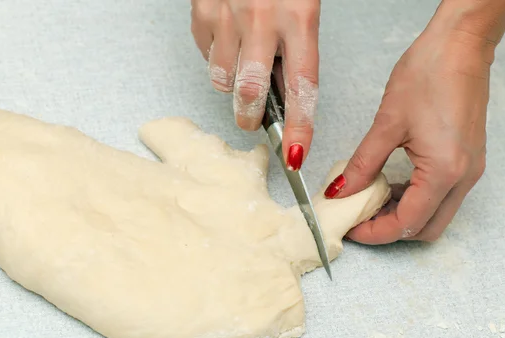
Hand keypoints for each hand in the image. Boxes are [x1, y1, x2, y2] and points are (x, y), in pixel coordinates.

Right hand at [191, 0, 320, 169]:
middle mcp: (262, 19)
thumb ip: (296, 45)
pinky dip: (215, 54)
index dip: (300, 127)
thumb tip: (285, 93)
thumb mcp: (303, 4)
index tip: (296, 155)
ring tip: (241, 60)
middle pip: (249, 93)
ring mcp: (226, 15)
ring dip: (231, 81)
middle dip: (250, 116)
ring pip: (222, 79)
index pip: (302, 87)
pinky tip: (227, 35)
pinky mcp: (201, 11)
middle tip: (252, 120)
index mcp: (299, 16)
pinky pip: (205, 53)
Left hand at [323, 24, 496, 242]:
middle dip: (389, 230)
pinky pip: (441, 195)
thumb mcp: (387, 124)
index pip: (406, 223)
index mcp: (443, 172)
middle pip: (425, 229)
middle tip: (357, 218)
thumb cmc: (428, 76)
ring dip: (402, 215)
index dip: (374, 232)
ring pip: (435, 214)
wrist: (460, 46)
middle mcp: (463, 178)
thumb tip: (340, 191)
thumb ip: (362, 164)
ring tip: (368, 201)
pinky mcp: (467, 160)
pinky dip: (414, 199)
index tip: (349, 228)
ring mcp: (469, 170)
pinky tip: (389, 184)